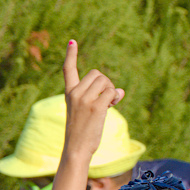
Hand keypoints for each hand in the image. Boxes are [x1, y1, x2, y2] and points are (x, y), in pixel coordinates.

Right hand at [61, 40, 124, 161]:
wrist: (76, 148)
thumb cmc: (83, 131)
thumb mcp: (88, 111)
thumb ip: (102, 98)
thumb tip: (120, 91)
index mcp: (69, 93)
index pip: (68, 70)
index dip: (71, 55)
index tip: (72, 41)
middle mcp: (75, 93)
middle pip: (97, 74)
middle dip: (106, 83)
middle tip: (106, 99)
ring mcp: (84, 99)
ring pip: (106, 81)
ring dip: (112, 91)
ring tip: (107, 104)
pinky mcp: (95, 106)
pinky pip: (112, 92)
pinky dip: (115, 97)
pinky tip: (111, 106)